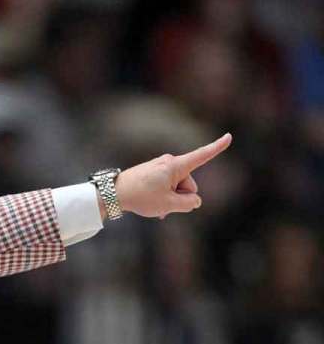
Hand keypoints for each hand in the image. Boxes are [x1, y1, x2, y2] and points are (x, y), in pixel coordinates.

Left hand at [114, 133, 232, 218]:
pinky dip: (163, 197)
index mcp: (176, 166)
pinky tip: (154, 207)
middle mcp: (169, 163)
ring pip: (176, 188)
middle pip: (188, 184)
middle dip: (180, 197)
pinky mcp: (153, 173)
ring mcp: (160, 167)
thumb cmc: (140, 196)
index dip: (217, 147)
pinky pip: (166, 187)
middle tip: (160, 202)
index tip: (229, 136)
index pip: (202, 156)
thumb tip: (195, 201)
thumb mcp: (169, 204)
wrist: (113, 193)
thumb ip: (188, 203)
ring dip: (169, 199)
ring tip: (152, 203)